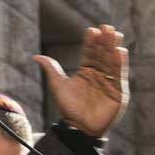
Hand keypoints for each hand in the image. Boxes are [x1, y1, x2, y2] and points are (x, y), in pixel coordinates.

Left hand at [34, 24, 128, 138]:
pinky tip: (119, 51)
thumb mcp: (57, 84)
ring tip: (114, 34)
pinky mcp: (118, 92)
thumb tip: (35, 56)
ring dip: (113, 48)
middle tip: (106, 27)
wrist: (77, 127)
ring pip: (112, 62)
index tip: (91, 30)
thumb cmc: (68, 107)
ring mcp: (109, 83)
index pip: (89, 53)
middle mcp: (99, 75)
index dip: (91, 42)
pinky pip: (119, 76)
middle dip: (104, 41)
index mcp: (86, 71)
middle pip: (102, 54)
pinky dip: (120, 63)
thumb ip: (50, 68)